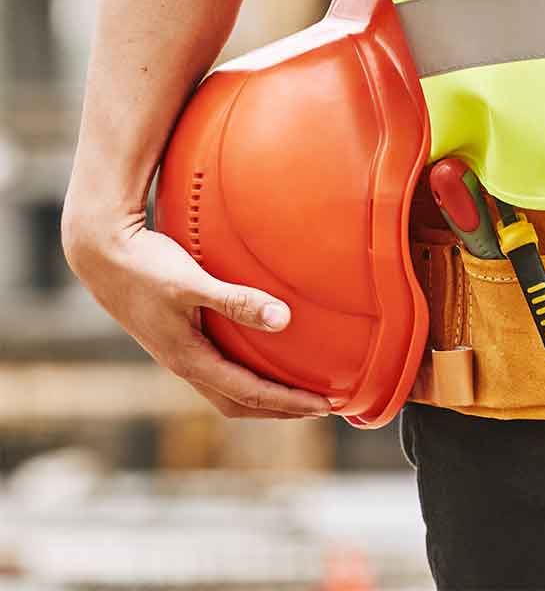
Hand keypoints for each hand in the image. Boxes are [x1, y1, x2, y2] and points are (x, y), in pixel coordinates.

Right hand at [62, 217, 331, 419]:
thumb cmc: (145, 266)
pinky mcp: (178, 337)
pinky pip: (220, 369)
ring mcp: (180, 353)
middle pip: (241, 403)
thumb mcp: (191, 283)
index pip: (251, 395)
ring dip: (265, 395)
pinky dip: (247, 373)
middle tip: (320, 408)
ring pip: (228, 388)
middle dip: (281, 410)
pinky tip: (262, 355)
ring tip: (297, 390)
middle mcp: (185, 364)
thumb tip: (283, 319)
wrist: (100, 253)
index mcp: (190, 359)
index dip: (290, 404)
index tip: (325, 407)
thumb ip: (236, 300)